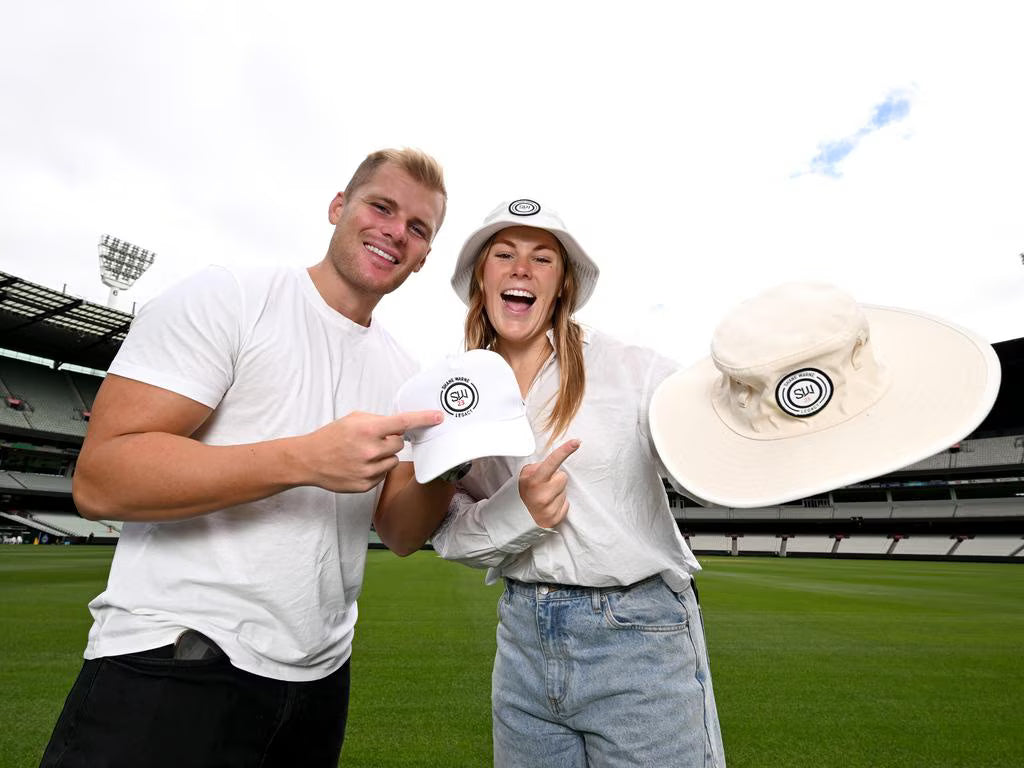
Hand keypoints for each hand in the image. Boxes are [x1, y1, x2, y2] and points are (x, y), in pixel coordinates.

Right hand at [298, 410, 441, 492]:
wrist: (309, 460)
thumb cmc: (331, 437)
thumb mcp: (353, 419)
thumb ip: (378, 421)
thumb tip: (400, 426)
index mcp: (368, 430)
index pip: (403, 423)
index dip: (423, 419)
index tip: (438, 417)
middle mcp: (370, 451)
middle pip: (399, 444)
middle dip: (391, 440)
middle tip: (374, 440)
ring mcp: (368, 470)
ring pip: (392, 461)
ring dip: (384, 456)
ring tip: (363, 454)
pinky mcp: (365, 485)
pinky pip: (383, 475)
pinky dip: (376, 470)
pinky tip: (359, 466)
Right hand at [518, 439, 580, 527]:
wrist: (518, 515)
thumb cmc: (526, 490)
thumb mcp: (526, 474)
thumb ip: (540, 466)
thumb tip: (556, 460)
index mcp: (533, 481)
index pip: (552, 462)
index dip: (564, 451)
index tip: (576, 442)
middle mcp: (541, 495)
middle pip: (563, 476)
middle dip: (556, 479)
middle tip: (544, 486)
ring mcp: (548, 509)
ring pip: (565, 491)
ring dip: (558, 492)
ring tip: (545, 496)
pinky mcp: (555, 519)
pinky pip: (566, 504)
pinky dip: (560, 504)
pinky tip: (549, 506)